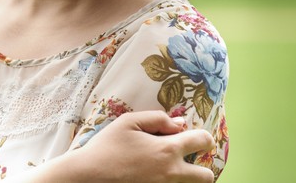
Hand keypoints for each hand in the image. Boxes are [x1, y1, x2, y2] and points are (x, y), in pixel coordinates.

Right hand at [59, 111, 215, 182]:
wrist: (89, 176)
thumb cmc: (106, 147)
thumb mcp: (128, 122)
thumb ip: (157, 118)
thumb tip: (179, 123)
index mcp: (167, 149)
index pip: (203, 141)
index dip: (204, 137)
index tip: (196, 139)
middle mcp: (172, 173)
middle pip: (207, 176)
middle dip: (203, 167)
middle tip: (187, 162)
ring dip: (188, 178)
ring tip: (170, 170)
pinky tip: (155, 177)